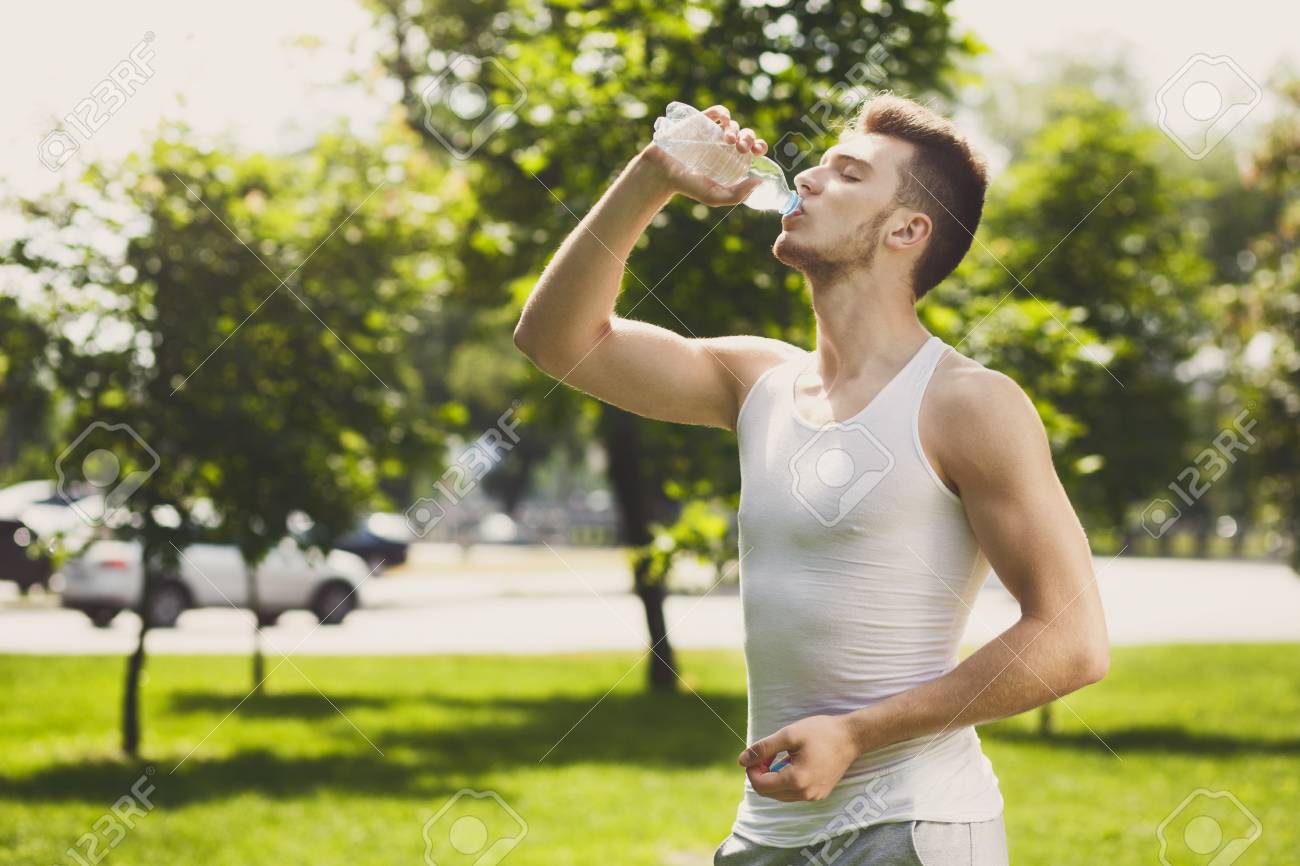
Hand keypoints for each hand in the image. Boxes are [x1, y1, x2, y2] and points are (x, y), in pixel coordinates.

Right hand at [638, 104, 769, 206]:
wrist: (662, 173)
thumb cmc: (687, 186)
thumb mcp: (714, 196)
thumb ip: (737, 195)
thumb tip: (759, 181)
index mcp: (732, 160)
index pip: (752, 149)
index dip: (759, 146)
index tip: (758, 151)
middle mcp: (725, 145)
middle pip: (745, 135)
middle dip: (749, 138)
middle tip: (742, 147)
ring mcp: (713, 132)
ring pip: (733, 125)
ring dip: (735, 130)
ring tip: (729, 141)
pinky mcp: (701, 121)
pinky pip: (717, 112)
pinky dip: (724, 113)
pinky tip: (725, 121)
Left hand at [738, 714, 860, 801]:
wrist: (851, 737)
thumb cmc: (821, 732)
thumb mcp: (788, 735)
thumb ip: (763, 748)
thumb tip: (741, 760)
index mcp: (797, 780)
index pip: (760, 786)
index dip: (752, 770)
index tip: (756, 754)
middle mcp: (805, 794)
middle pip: (768, 793)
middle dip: (761, 774)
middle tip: (767, 753)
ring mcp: (814, 796)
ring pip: (780, 794)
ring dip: (772, 777)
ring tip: (780, 756)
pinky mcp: (819, 793)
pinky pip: (793, 793)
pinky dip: (786, 780)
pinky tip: (792, 762)